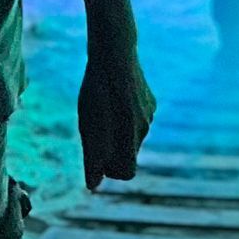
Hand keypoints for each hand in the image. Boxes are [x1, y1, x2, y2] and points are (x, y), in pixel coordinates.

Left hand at [78, 43, 156, 190]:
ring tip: (102, 109)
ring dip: (117, 132)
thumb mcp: (88, 124)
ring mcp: (150, 113)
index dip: (110, 169)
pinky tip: (113, 98)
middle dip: (112, 150)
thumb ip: (93, 156)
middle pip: (129, 155)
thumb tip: (93, 186)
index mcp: (131, 135)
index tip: (97, 155)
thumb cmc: (97, 89)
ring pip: (133, 136)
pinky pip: (136, 119)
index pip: (127, 172)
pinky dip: (124, 116)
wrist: (115, 52)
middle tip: (94, 128)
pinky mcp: (150, 101)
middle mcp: (145, 127)